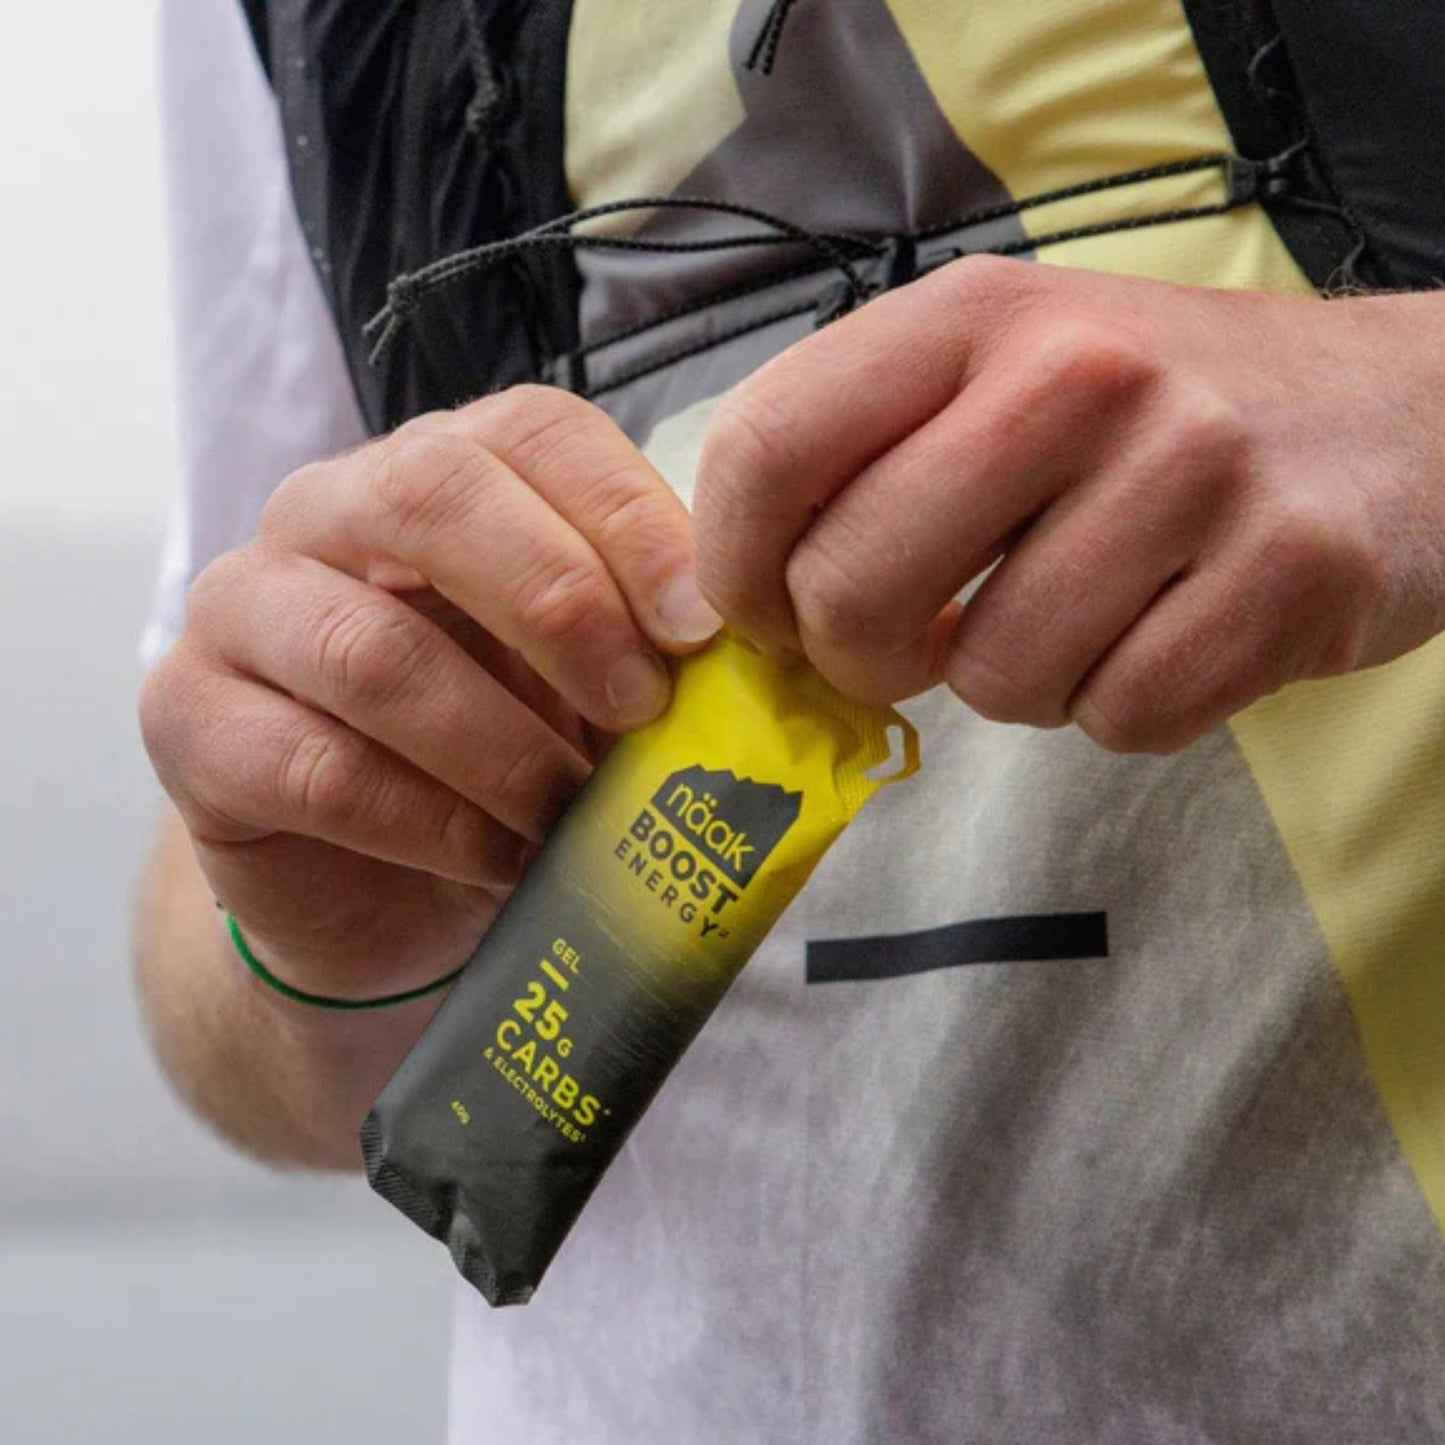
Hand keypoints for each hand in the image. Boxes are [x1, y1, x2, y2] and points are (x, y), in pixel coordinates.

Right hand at [140, 387, 720, 999]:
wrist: (383, 887)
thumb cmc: (500, 757)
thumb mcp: (583, 683)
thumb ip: (637, 636)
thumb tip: (726, 633)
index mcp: (435, 472)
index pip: (530, 429)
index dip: (624, 515)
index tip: (700, 625)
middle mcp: (322, 513)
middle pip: (431, 495)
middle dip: (559, 605)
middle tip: (643, 708)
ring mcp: (240, 611)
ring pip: (374, 649)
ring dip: (502, 745)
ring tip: (573, 812)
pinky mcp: (190, 723)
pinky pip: (318, 767)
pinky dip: (435, 824)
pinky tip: (499, 859)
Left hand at [694, 257, 1444, 751]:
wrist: (1391, 412)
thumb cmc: (1147, 414)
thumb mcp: (996, 371)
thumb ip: (862, 456)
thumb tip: (737, 601)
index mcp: (971, 315)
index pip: (766, 449)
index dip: (737, 570)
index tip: (769, 617)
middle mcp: (1077, 373)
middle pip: (853, 587)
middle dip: (859, 659)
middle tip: (913, 646)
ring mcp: (1192, 468)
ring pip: (996, 678)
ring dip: (1014, 683)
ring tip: (1070, 616)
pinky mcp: (1287, 572)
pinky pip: (1120, 717)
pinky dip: (1117, 708)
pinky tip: (1157, 635)